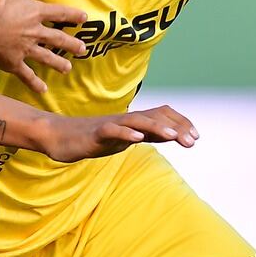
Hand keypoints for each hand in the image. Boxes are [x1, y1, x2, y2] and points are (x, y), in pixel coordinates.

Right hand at [0, 0, 88, 92]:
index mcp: (36, 12)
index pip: (59, 12)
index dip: (72, 14)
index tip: (85, 18)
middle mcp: (34, 32)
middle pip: (56, 39)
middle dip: (70, 44)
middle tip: (83, 50)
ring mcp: (24, 49)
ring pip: (45, 57)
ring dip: (57, 63)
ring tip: (68, 69)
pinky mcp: (13, 62)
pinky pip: (26, 74)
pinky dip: (34, 83)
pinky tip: (42, 90)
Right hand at [35, 105, 198, 162]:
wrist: (59, 136)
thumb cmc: (92, 138)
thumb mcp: (125, 138)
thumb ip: (146, 135)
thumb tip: (171, 135)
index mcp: (134, 122)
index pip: (163, 115)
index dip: (181, 123)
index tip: (196, 137)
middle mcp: (126, 119)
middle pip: (155, 116)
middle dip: (176, 127)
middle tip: (193, 141)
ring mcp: (110, 124)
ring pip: (137, 121)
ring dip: (157, 128)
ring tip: (174, 137)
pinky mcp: (95, 132)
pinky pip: (112, 130)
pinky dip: (126, 133)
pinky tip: (138, 139)